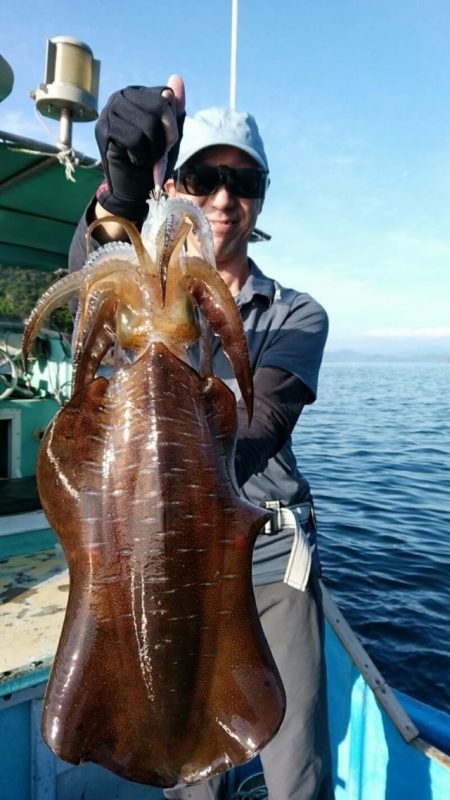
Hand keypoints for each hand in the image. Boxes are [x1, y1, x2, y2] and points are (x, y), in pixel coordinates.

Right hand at [95, 75, 185, 219]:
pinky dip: (141, 156)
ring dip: (153, 150)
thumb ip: (175, 110)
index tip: (165, 143)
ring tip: (144, 157)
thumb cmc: (151, 161)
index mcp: (138, 94)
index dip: (171, 126)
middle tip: (155, 153)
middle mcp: (122, 96)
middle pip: (159, 107)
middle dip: (165, 138)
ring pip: (148, 124)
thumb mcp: (170, 135)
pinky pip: (135, 139)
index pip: (166, 96)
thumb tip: (176, 77)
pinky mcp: (103, 130)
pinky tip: (133, 160)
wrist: (131, 189)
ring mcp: (110, 111)